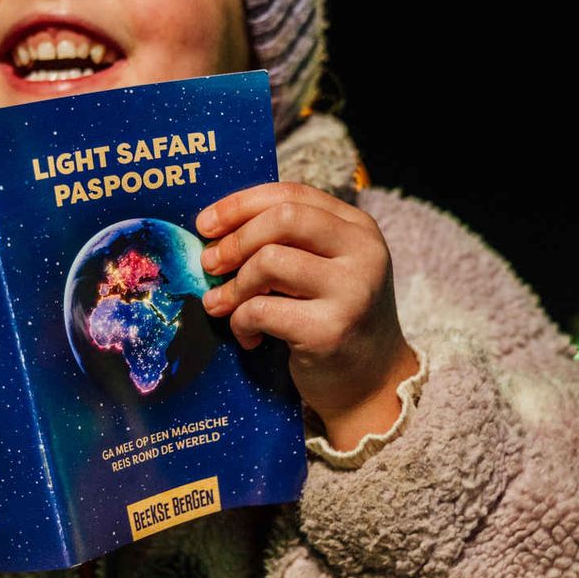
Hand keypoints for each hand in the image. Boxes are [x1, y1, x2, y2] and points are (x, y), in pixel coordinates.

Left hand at [196, 183, 420, 449]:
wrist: (372, 382)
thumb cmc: (334, 319)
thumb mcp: (324, 269)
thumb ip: (287, 242)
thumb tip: (216, 232)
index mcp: (358, 228)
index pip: (293, 194)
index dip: (241, 205)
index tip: (205, 224)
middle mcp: (363, 253)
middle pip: (282, 218)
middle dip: (235, 240)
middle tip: (209, 263)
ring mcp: (352, 291)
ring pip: (269, 261)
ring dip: (235, 285)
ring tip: (223, 305)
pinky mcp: (331, 330)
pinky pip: (262, 310)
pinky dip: (242, 322)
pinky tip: (248, 337)